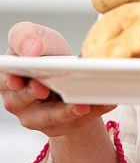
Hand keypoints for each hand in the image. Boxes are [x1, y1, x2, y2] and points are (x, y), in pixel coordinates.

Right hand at [1, 22, 116, 137]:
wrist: (68, 69)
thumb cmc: (47, 52)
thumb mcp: (37, 36)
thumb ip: (26, 37)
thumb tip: (30, 51)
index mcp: (10, 76)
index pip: (5, 80)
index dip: (10, 81)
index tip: (18, 81)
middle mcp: (18, 100)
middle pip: (25, 102)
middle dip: (37, 96)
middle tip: (48, 89)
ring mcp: (38, 117)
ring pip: (51, 118)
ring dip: (67, 112)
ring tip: (83, 104)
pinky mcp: (60, 126)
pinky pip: (76, 123)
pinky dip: (93, 113)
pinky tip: (106, 103)